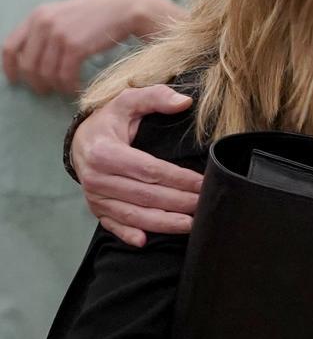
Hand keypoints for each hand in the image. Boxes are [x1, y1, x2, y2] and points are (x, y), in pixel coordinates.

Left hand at [2, 0, 184, 95]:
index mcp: (37, 16)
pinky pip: (64, 75)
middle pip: (28, 65)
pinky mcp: (75, 46)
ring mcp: (58, 35)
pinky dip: (69, 86)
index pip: (9, 47)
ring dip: (55, 86)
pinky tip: (77, 87)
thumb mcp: (64, 15)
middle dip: (36, 82)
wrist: (125, 7)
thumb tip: (34, 57)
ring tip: (66, 88)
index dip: (11, 68)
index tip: (16, 80)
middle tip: (47, 89)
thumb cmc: (98, 14)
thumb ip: (47, 31)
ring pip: (46, 73)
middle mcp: (43, 24)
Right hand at [73, 85, 201, 246]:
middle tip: (205, 206)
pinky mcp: (96, 208)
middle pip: (145, 195)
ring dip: (162, 223)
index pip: (150, 170)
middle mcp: (96, 178)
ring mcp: (95, 196)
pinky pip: (113, 224)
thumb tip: (184, 101)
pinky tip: (145, 241)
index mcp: (105, 153)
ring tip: (189, 225)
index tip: (203, 183)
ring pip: (132, 214)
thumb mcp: (128, 100)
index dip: (179, 178)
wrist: (81, 139)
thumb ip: (156, 97)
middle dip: (178, 202)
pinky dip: (127, 234)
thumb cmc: (111, 120)